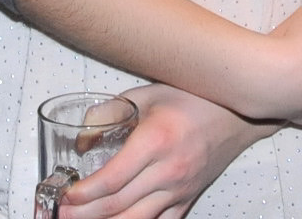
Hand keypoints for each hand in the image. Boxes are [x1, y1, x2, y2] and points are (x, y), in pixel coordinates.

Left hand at [60, 85, 274, 218]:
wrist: (239, 111)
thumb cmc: (194, 97)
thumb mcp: (146, 94)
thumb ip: (109, 113)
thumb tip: (80, 140)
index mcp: (155, 142)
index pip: (112, 180)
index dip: (83, 193)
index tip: (65, 195)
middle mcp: (168, 171)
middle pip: (118, 205)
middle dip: (84, 214)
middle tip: (61, 214)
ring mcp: (181, 190)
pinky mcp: (189, 199)